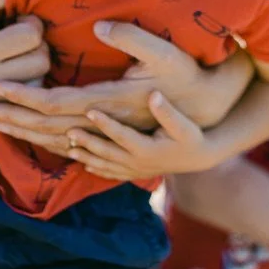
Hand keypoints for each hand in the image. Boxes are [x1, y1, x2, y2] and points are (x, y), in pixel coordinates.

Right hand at [0, 0, 49, 122]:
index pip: (31, 37)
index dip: (32, 22)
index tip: (20, 18)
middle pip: (41, 60)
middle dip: (38, 43)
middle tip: (22, 35)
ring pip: (38, 82)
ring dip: (35, 64)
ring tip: (17, 53)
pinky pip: (22, 100)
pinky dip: (24, 85)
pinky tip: (10, 71)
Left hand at [0, 21, 245, 146]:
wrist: (206, 112)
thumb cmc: (184, 75)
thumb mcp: (165, 53)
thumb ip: (133, 38)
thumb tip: (100, 26)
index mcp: (110, 100)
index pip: (57, 101)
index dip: (26, 95)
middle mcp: (104, 122)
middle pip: (48, 125)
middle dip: (14, 115)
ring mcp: (108, 133)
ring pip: (56, 138)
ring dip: (24, 130)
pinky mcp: (111, 137)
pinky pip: (70, 145)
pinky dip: (44, 140)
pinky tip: (28, 136)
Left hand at [65, 91, 216, 181]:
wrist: (200, 158)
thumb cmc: (192, 137)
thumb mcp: (184, 124)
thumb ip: (167, 111)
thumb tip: (153, 95)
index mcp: (147, 149)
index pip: (121, 135)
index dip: (105, 123)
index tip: (89, 110)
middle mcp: (138, 163)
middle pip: (107, 152)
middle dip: (87, 142)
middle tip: (68, 130)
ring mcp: (136, 170)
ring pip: (106, 165)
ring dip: (87, 156)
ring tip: (68, 148)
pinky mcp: (137, 173)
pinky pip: (113, 174)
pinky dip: (98, 169)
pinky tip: (85, 164)